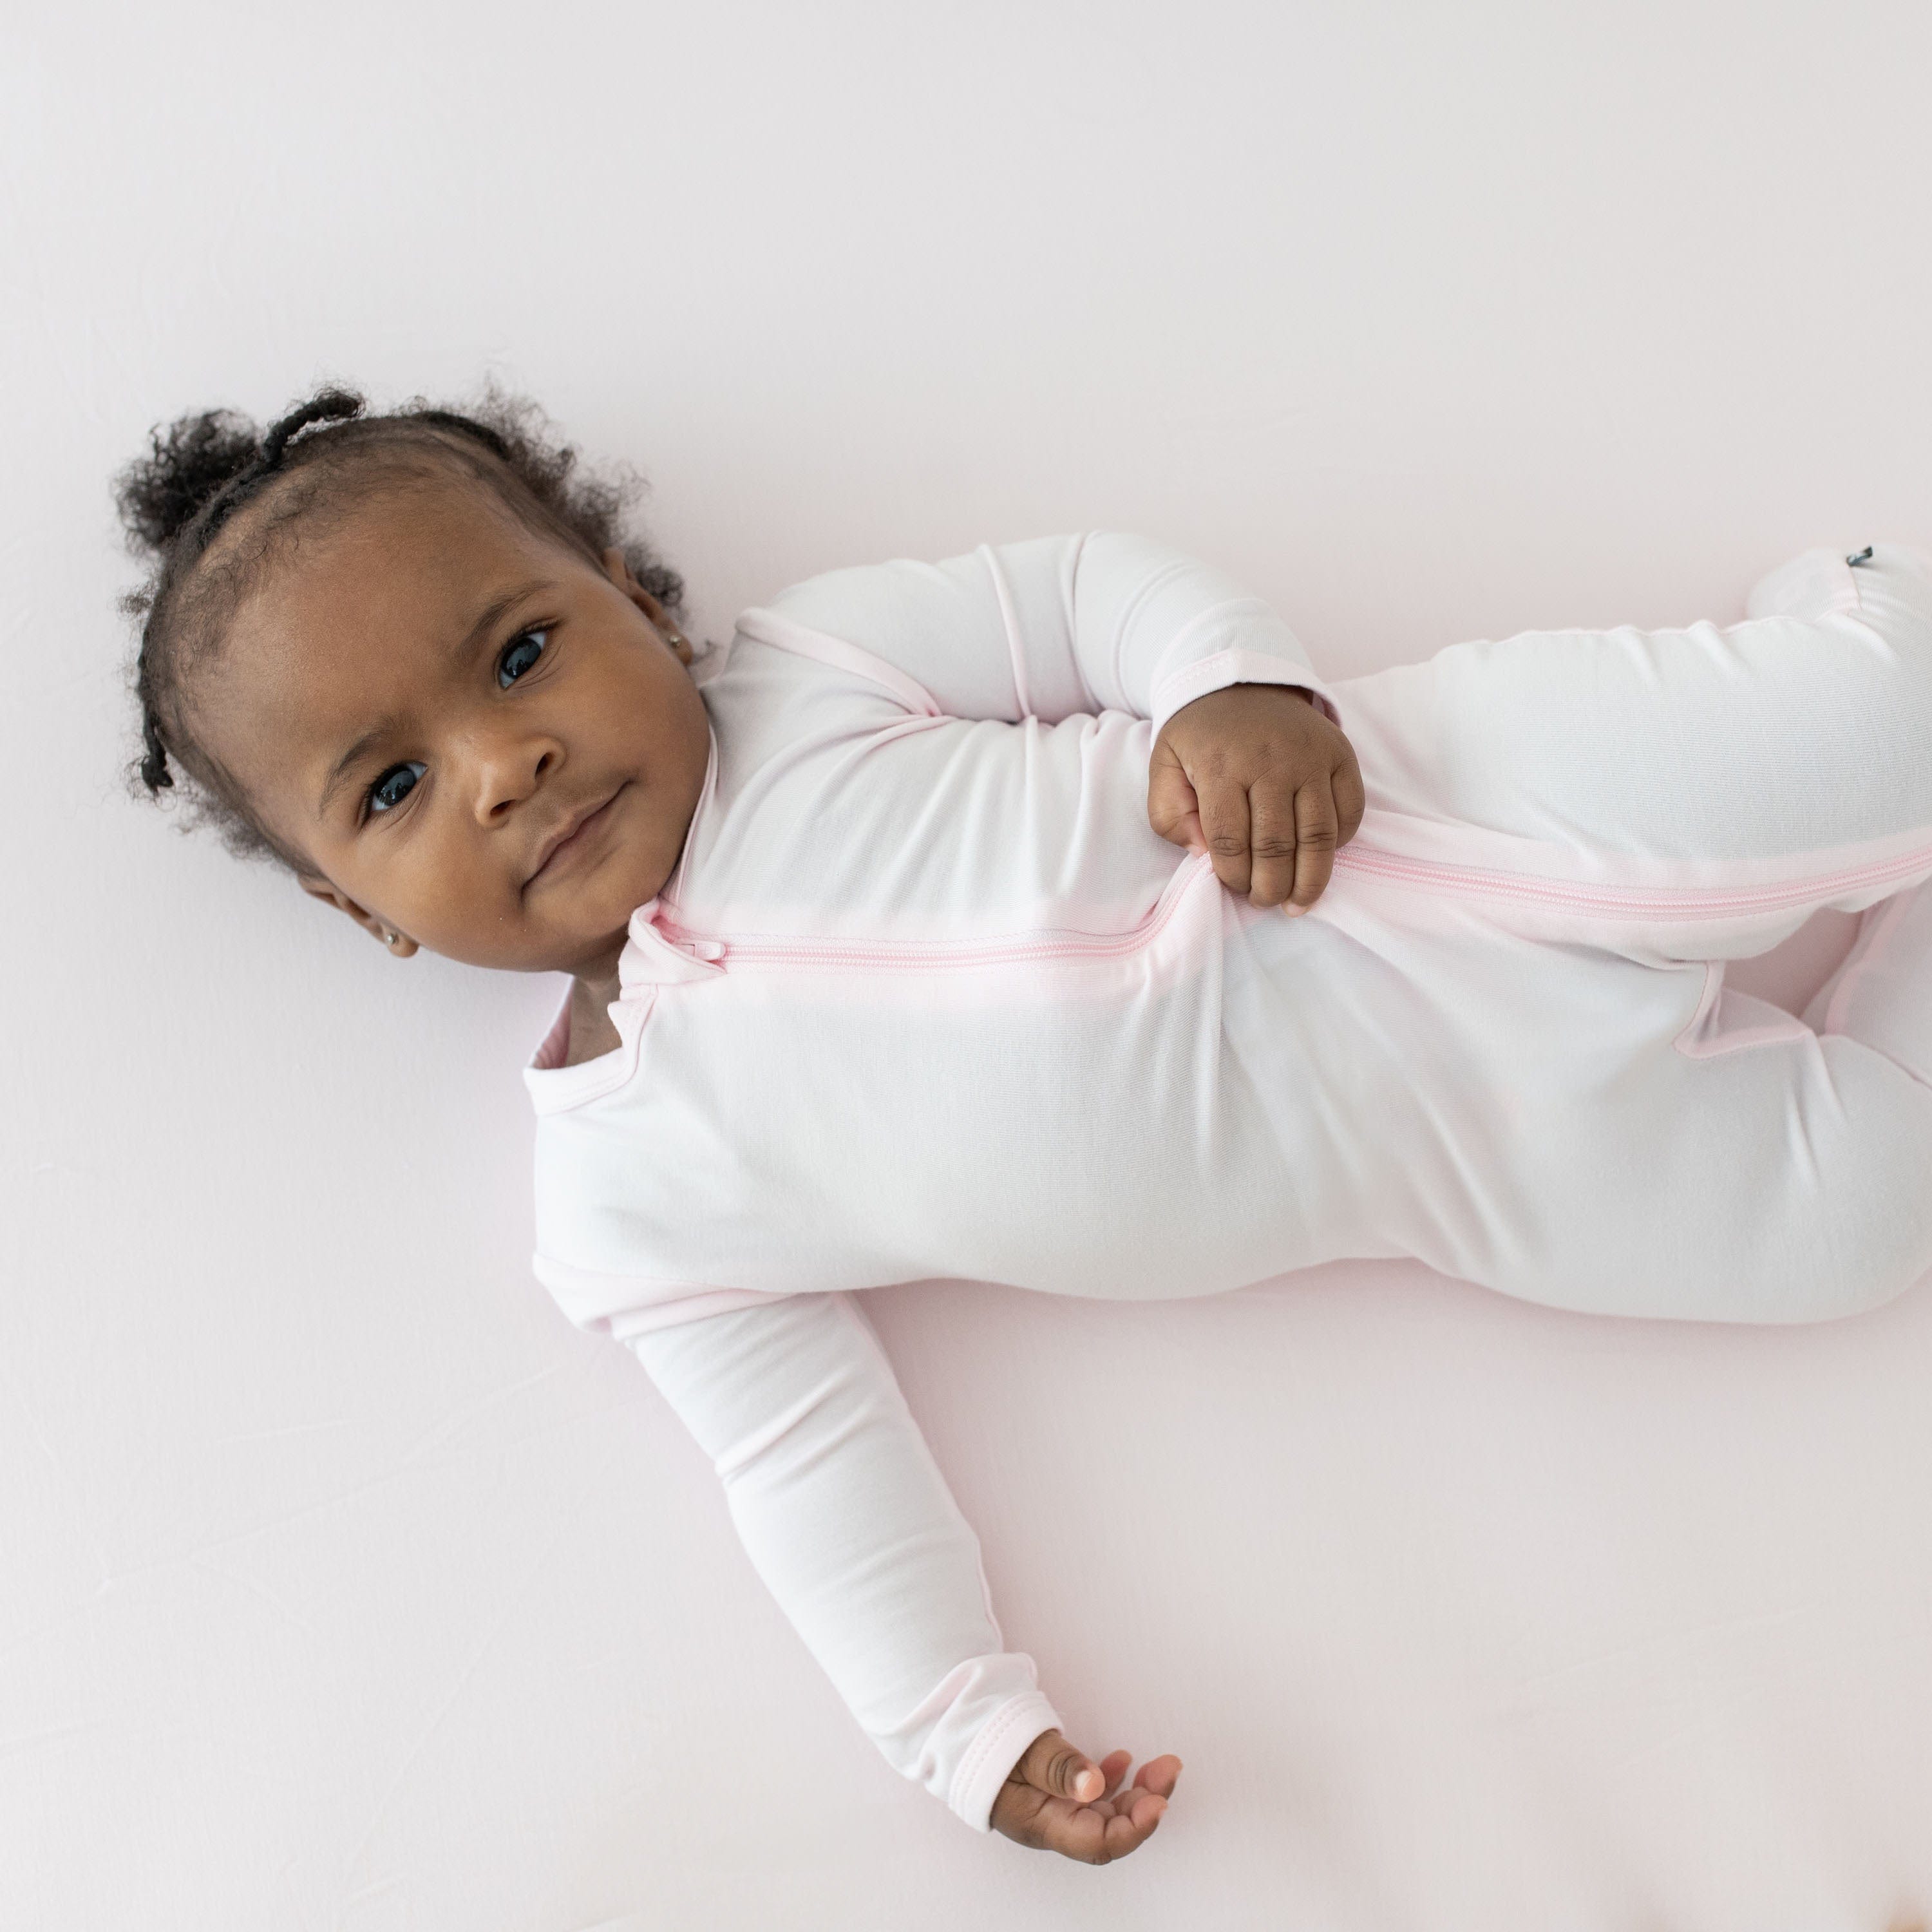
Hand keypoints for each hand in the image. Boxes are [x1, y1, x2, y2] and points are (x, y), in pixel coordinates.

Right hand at [989, 1727, 1181, 1864]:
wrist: (958, 1732)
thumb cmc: (985, 1740)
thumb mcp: (1021, 1747)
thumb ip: (1057, 1766)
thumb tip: (1095, 1784)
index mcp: (1042, 1824)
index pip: (1097, 1843)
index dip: (1134, 1828)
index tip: (1159, 1802)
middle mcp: (1054, 1825)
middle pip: (1110, 1830)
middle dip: (1145, 1804)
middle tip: (1168, 1769)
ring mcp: (1056, 1810)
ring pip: (1106, 1812)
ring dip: (1137, 1792)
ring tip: (1159, 1765)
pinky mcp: (1055, 1794)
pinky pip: (1093, 1797)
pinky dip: (1113, 1780)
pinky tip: (1124, 1760)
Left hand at [1149, 683, 1364, 910]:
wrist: (1240, 680)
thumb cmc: (1200, 735)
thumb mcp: (1164, 766)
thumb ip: (1170, 814)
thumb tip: (1204, 854)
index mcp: (1221, 767)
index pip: (1230, 841)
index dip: (1233, 876)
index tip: (1234, 887)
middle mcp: (1271, 762)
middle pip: (1277, 845)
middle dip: (1270, 887)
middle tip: (1264, 902)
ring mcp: (1311, 757)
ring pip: (1319, 835)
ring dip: (1310, 879)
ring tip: (1297, 902)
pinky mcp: (1340, 754)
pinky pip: (1350, 810)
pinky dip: (1339, 842)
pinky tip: (1320, 858)